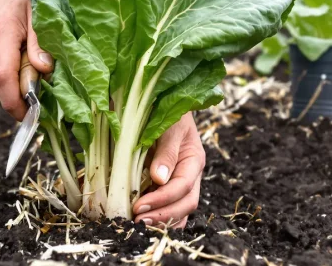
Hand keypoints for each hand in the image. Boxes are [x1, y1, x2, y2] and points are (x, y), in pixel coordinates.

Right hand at [0, 0, 53, 120]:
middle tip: (37, 92)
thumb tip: (44, 71)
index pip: (2, 77)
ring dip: (7, 87)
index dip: (14, 102)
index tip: (31, 113)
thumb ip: (40, 43)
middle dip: (15, 97)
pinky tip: (14, 62)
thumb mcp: (39, 13)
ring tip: (26, 71)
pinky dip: (0, 77)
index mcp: (0, 31)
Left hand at [133, 112, 204, 228]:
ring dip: (161, 222)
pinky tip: (143, 223)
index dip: (162, 199)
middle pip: (185, 204)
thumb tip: (159, 179)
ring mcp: (182, 183)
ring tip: (138, 225)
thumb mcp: (170, 126)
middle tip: (137, 221)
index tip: (139, 206)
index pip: (182, 187)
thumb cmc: (168, 112)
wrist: (163, 105)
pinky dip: (160, 219)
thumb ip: (166, 152)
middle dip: (162, 216)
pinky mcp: (169, 186)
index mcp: (194, 160)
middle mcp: (191, 175)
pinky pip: (170, 209)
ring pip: (180, 211)